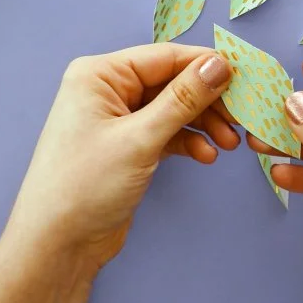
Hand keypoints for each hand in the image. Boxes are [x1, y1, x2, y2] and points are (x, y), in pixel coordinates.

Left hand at [0, 43, 235, 302]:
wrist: (58, 245)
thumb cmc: (87, 184)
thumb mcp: (140, 138)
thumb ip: (183, 99)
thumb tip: (219, 64)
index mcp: (100, 74)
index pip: (164, 57)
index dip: (205, 65)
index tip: (244, 77)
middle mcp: (108, 90)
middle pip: (171, 83)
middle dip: (207, 102)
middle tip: (241, 118)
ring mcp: (119, 119)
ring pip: (172, 109)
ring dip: (202, 124)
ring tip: (229, 144)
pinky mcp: (129, 145)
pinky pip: (166, 133)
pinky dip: (187, 142)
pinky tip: (207, 156)